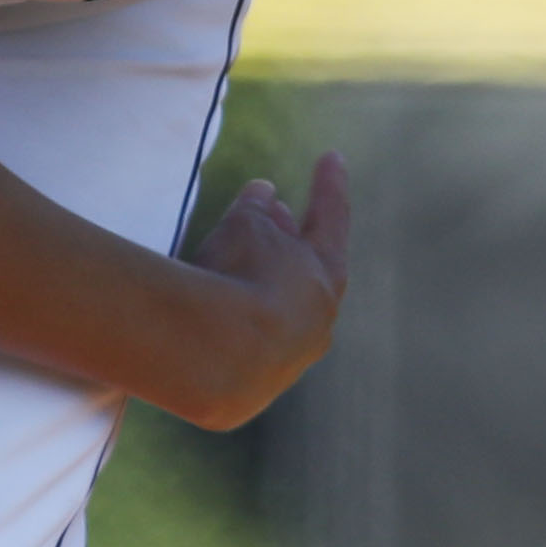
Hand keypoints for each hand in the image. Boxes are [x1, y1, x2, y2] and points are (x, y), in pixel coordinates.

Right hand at [179, 151, 350, 429]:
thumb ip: (257, 210)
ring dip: (261, 280)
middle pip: (306, 270)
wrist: (215, 360)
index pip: (331, 218)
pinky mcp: (256, 390)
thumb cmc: (237, 279)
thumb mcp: (244, 228)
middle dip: (288, 237)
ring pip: (279, 310)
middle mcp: (318, 322)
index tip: (332, 156)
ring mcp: (290, 360)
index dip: (329, 184)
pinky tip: (213, 310)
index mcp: (326, 276)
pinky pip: (250, 342)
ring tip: (235, 256)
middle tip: (273, 211)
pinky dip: (237, 318)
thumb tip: (266, 193)